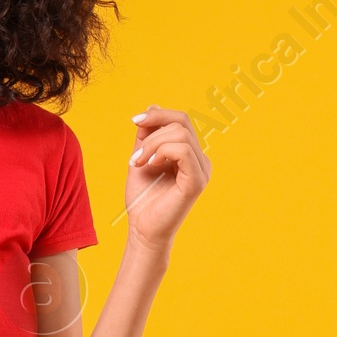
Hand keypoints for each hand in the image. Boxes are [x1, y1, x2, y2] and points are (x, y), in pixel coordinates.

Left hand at [125, 106, 208, 251]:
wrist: (142, 229)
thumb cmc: (142, 198)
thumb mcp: (141, 157)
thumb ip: (148, 135)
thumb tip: (153, 106)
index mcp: (190, 154)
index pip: (180, 120)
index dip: (158, 114)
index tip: (134, 120)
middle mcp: (200, 160)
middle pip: (181, 122)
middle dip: (152, 131)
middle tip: (134, 156)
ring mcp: (202, 170)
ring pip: (181, 135)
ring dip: (152, 144)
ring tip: (137, 163)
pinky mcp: (197, 181)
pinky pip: (184, 151)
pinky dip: (163, 151)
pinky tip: (150, 164)